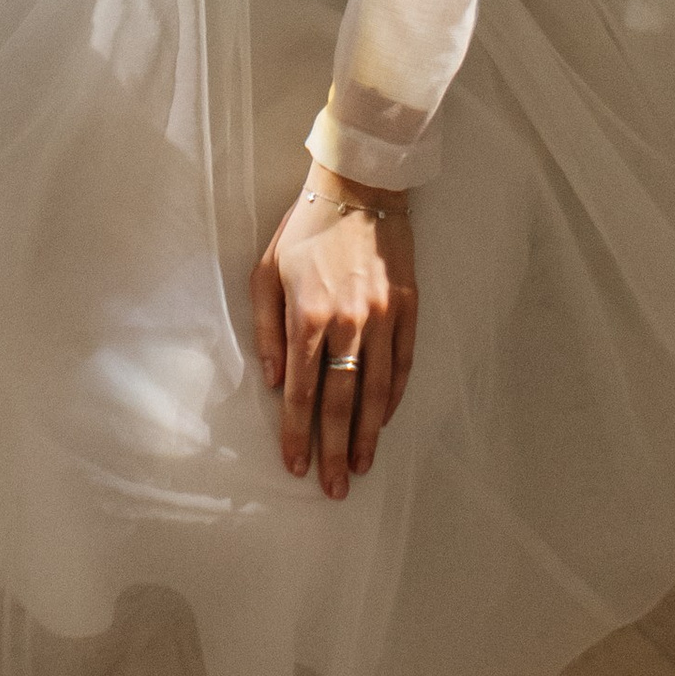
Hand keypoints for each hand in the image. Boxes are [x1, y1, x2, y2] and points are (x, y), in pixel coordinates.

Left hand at [250, 159, 416, 500]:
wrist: (359, 188)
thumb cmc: (304, 230)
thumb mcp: (266, 272)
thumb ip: (267, 330)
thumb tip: (273, 381)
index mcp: (308, 317)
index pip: (300, 393)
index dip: (297, 434)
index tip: (295, 466)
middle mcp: (347, 323)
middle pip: (341, 403)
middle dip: (335, 451)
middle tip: (334, 488)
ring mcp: (382, 317)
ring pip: (376, 391)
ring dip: (368, 434)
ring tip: (362, 466)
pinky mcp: (408, 308)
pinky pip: (402, 364)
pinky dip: (393, 398)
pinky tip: (384, 421)